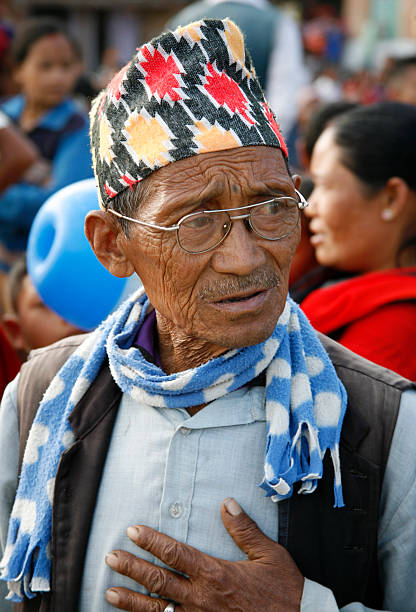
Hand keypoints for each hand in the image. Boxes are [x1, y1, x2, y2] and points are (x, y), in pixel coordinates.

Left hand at [105, 497, 303, 610]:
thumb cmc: (285, 591)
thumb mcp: (269, 555)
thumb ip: (245, 529)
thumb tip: (227, 503)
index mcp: (216, 574)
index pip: (175, 554)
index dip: (151, 542)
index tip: (133, 531)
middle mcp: (202, 598)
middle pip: (159, 581)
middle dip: (132, 568)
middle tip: (111, 557)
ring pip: (158, 611)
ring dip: (132, 601)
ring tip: (110, 592)